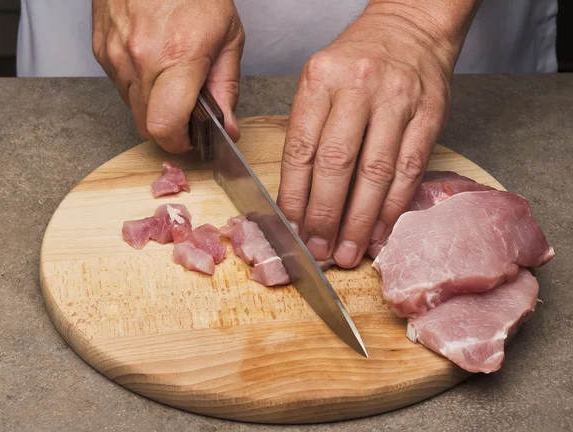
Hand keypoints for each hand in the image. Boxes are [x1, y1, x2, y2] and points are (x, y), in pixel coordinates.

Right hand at [92, 0, 244, 151]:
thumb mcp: (228, 39)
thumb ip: (227, 89)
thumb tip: (227, 128)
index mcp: (178, 57)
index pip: (165, 126)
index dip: (179, 142)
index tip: (191, 138)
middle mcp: (140, 59)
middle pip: (146, 126)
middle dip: (168, 129)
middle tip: (186, 114)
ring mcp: (115, 54)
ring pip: (132, 108)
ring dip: (153, 106)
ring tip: (171, 79)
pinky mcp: (101, 49)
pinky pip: (119, 86)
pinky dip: (138, 86)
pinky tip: (153, 64)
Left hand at [277, 2, 472, 267]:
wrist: (411, 28)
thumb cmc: (358, 61)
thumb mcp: (319, 80)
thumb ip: (308, 131)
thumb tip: (299, 196)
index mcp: (320, 79)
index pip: (301, 148)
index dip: (295, 195)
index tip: (292, 227)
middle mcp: (358, 88)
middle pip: (336, 164)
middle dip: (325, 216)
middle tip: (319, 249)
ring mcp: (398, 101)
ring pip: (375, 174)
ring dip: (360, 221)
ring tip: (348, 251)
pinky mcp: (429, 116)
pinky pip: (408, 171)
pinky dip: (392, 208)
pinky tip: (380, 232)